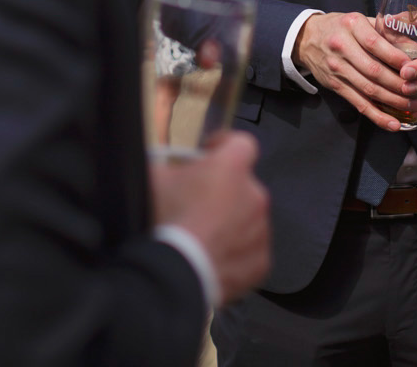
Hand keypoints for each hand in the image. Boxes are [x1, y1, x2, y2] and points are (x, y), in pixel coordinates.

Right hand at [151, 131, 269, 306]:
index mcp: (234, 165)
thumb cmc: (167, 219)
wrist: (177, 272)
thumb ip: (167, 165)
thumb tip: (164, 165)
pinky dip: (235, 255)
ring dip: (231, 224)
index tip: (208, 157)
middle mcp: (256, 193)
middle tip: (198, 206)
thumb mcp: (154, 178)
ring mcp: (261, 229)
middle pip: (243, 185)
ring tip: (203, 238)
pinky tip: (212, 260)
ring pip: (248, 220)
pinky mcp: (260, 262)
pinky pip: (249, 252)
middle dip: (225, 192)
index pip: (241, 143)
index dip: (224, 147)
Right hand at [293, 11, 412, 130]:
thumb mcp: (360, 20)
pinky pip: (359, 103)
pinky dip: (377, 116)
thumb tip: (416, 43)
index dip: (395, 57)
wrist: (307, 39)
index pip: (375, 43)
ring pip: (368, 89)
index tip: (414, 67)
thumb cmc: (341, 27)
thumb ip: (386, 29)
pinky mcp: (335, 86)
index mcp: (352, 26)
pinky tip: (393, 124)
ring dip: (393, 101)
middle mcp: (342, 47)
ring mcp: (337, 68)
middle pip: (374, 70)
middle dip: (399, 84)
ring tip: (413, 106)